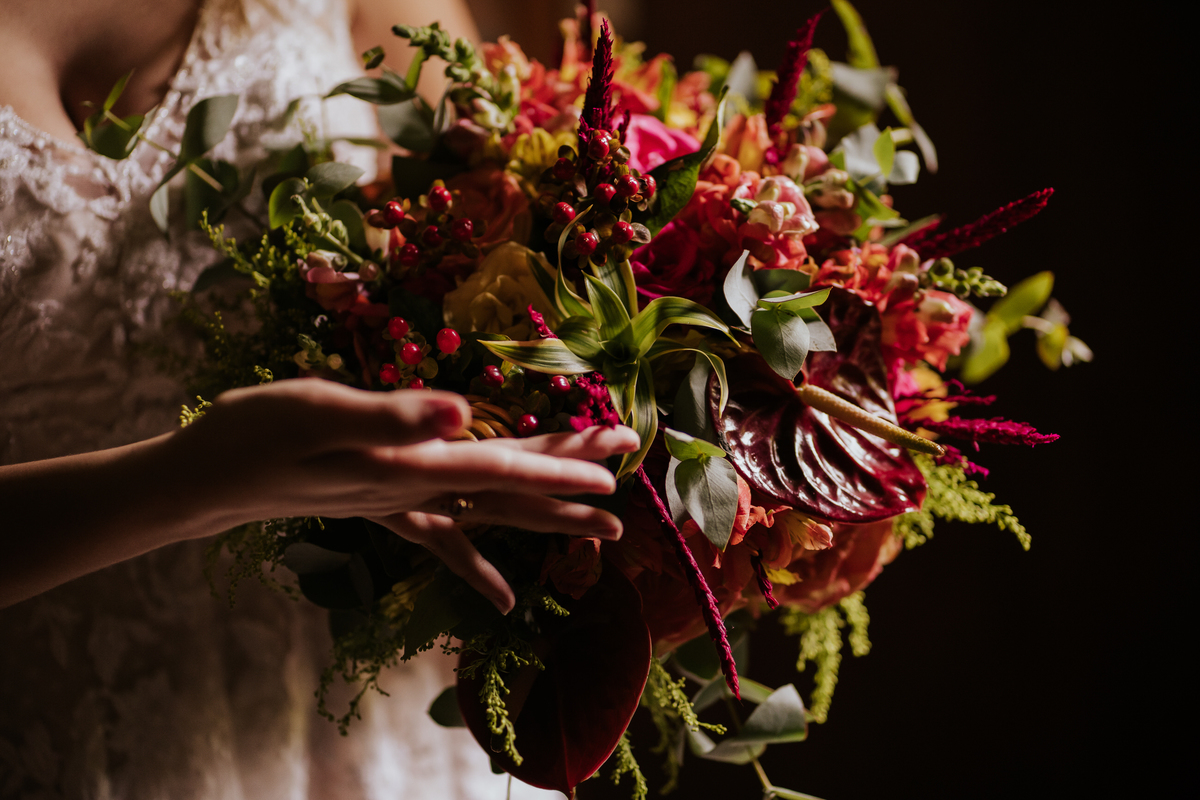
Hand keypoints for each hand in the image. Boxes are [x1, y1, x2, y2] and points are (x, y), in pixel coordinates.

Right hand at [172, 378, 639, 611]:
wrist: (206, 480)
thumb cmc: (256, 434)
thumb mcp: (322, 410)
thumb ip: (396, 415)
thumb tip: (463, 413)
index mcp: (411, 464)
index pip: (503, 467)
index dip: (559, 464)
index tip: (614, 462)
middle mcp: (415, 490)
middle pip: (509, 489)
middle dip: (570, 477)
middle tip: (626, 458)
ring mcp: (401, 502)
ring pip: (489, 513)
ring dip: (546, 515)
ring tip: (602, 529)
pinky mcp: (382, 503)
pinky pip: (444, 540)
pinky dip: (480, 565)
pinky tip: (503, 598)